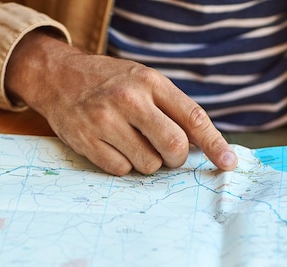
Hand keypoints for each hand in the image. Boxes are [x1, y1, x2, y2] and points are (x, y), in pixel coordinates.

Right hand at [6, 32, 237, 175]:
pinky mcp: (86, 140)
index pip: (193, 118)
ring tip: (132, 144)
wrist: (58, 76)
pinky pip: (121, 170)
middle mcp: (129, 99)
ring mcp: (105, 120)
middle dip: (175, 158)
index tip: (228, 163)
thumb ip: (171, 108)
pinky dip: (123, 166)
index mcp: (150, 82)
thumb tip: (203, 146)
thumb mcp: (142, 80)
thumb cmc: (108, 82)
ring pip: (148, 164)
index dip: (215, 144)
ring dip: (147, 162)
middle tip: (167, 154)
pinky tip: (113, 147)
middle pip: (174, 147)